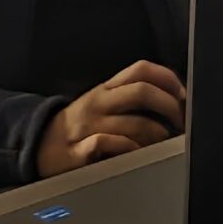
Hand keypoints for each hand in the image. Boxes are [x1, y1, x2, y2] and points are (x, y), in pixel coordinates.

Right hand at [34, 61, 186, 177]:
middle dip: (170, 106)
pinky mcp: (80, 151)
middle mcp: (99, 103)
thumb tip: (175, 98)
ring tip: (163, 143)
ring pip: (134, 123)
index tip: (184, 94)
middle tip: (181, 121)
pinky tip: (136, 154)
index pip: (141, 69)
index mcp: (106, 89)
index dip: (168, 78)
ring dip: (157, 135)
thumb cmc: (81, 125)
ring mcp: (89, 126)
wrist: (38, 145)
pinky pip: (108, 144)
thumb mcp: (102, 102)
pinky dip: (128, 149)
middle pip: (142, 92)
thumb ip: (131, 96)